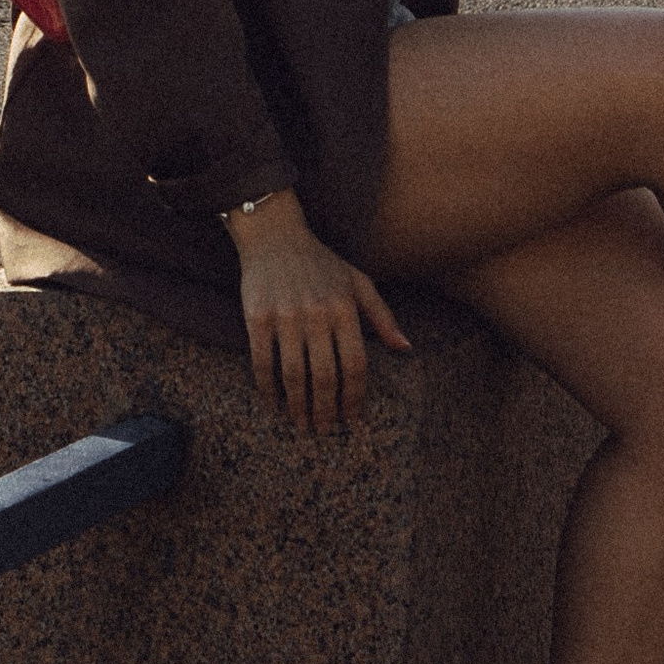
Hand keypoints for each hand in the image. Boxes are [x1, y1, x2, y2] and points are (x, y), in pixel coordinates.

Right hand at [224, 191, 410, 430]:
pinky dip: (267, 387)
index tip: (351, 417)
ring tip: (300, 423)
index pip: (355, 364)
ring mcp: (285, 316)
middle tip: (323, 430)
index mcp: (344, 308)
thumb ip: (382, 316)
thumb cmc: (320, 261)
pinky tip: (273, 401)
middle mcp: (316, 314)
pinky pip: (263, 361)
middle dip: (326, 409)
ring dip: (298, 405)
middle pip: (325, 375)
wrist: (274, 234)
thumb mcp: (358, 281)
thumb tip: (406, 349)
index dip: (355, 396)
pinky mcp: (258, 316)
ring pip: (293, 374)